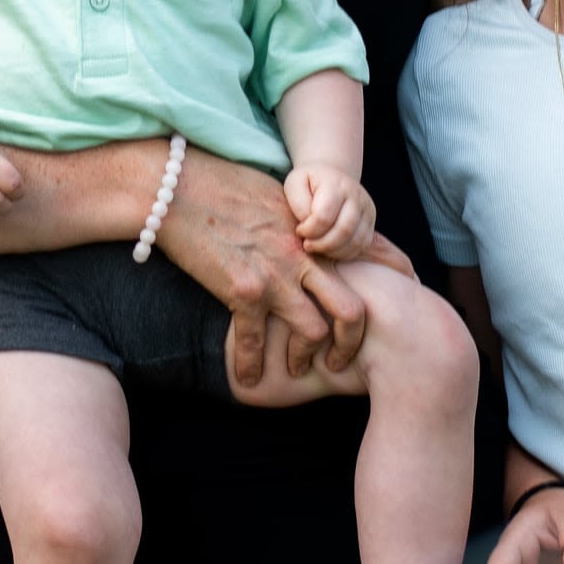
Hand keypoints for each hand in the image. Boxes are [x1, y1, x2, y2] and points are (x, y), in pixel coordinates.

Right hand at [149, 149, 369, 388]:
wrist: (180, 188)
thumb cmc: (223, 185)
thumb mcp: (277, 197)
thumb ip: (300, 220)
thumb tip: (309, 231)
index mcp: (313, 235)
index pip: (364, 263)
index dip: (384, 285)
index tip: (383, 307)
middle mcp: (303, 258)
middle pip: (351, 310)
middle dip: (351, 342)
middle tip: (339, 359)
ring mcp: (275, 277)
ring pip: (313, 332)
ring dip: (305, 357)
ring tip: (296, 369)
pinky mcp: (243, 292)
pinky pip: (254, 342)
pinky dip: (251, 365)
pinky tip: (248, 378)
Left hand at [282, 164, 376, 259]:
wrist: (331, 178)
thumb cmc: (309, 184)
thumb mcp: (295, 184)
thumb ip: (299, 203)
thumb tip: (308, 223)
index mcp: (335, 184)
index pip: (324, 216)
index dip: (309, 230)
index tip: (299, 230)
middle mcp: (356, 195)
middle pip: (343, 230)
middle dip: (322, 244)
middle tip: (307, 245)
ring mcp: (367, 210)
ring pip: (355, 241)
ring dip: (332, 251)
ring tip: (317, 247)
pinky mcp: (371, 223)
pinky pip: (361, 246)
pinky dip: (344, 253)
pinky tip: (329, 248)